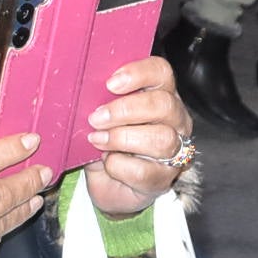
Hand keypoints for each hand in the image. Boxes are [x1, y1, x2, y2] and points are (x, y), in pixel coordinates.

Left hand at [81, 54, 194, 213]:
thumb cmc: (107, 144)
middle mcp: (175, 120)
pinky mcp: (162, 179)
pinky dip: (119, 165)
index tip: (111, 83)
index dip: (139, 73)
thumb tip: (82, 93)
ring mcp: (174, 151)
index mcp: (161, 95)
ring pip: (161, 138)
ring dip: (122, 138)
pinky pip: (144, 170)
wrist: (108, 185)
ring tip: (98, 140)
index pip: (161, 73)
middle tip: (96, 118)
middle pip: (164, 104)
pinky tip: (108, 162)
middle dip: (125, 110)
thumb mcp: (102, 117)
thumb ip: (100, 101)